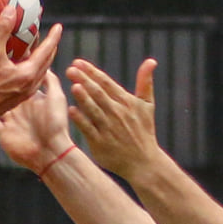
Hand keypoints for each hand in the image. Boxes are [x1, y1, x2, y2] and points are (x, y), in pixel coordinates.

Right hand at [0, 7, 62, 123]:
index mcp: (28, 74)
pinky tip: (22, 69)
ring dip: (40, 62)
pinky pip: (29, 83)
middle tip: (51, 40)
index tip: (58, 27)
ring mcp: (23, 95)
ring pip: (38, 75)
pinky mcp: (15, 100)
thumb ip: (3, 30)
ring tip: (37, 53)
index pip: (46, 51)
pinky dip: (30, 72)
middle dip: (49, 50)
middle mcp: (29, 86)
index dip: (53, 38)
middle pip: (45, 64)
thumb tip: (10, 11)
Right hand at [0, 70, 75, 175]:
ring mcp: (10, 120)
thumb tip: (43, 63)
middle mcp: (19, 108)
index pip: (19, 81)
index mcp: (31, 98)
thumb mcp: (56, 97)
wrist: (49, 152)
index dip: (13, 71)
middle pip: (4, 91)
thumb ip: (50, 80)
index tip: (3, 56)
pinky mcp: (2, 132)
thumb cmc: (56, 125)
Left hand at [67, 57, 164, 181]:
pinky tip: (71, 110)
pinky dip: (80, 120)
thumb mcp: (147, 105)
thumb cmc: (144, 131)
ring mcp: (108, 129)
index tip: (78, 62)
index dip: (92, 72)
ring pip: (93, 110)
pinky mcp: (101, 144)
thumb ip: (145, 82)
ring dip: (83, 97)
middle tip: (71, 69)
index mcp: (126, 102)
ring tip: (73, 86)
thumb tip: (151, 61)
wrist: (144, 162)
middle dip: (84, 80)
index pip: (106, 83)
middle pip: (98, 93)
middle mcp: (117, 113)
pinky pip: (89, 129)